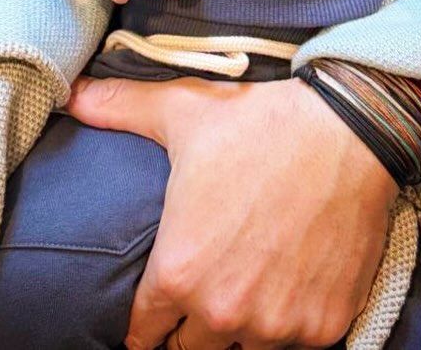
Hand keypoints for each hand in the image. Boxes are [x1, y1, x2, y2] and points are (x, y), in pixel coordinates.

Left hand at [67, 73, 396, 348]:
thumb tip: (71, 96)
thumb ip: (119, 110)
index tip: (157, 305)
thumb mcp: (181, 111)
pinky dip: (289, 326)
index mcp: (178, 273)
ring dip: (240, 330)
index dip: (146, 320)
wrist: (348, 131)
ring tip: (245, 287)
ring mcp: (277, 326)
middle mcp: (223, 312)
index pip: (143, 333)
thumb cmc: (258, 123)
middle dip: (189, 329)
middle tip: (202, 292)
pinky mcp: (323, 327)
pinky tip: (287, 289)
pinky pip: (294, 348)